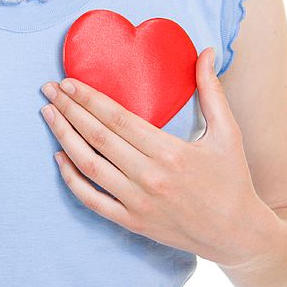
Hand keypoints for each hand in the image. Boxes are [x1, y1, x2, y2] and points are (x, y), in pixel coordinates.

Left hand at [39, 47, 280, 266]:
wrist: (238, 235)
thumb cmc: (232, 179)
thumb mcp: (228, 132)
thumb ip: (212, 91)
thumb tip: (206, 52)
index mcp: (170, 152)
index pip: (118, 118)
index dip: (89, 98)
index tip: (68, 82)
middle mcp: (149, 178)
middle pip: (97, 137)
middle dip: (69, 109)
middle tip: (48, 90)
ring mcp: (137, 203)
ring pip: (89, 166)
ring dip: (64, 137)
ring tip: (48, 114)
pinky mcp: (132, 222)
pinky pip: (92, 200)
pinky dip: (71, 179)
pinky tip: (58, 157)